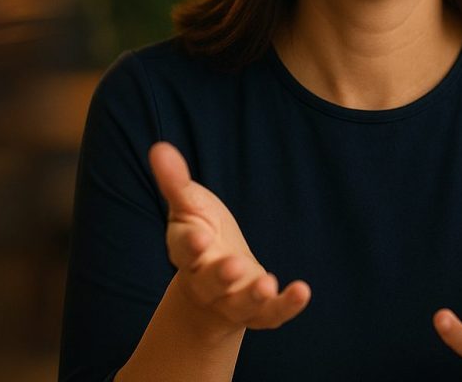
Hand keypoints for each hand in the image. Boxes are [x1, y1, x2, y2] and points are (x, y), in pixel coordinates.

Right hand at [148, 142, 309, 334]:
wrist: (216, 282)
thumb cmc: (201, 233)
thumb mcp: (189, 206)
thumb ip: (175, 181)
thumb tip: (159, 147)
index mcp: (187, 254)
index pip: (183, 252)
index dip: (189, 246)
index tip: (198, 237)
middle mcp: (206, 282)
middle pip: (210, 283)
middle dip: (220, 275)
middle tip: (234, 266)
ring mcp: (232, 299)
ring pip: (239, 304)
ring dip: (253, 296)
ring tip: (267, 284)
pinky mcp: (258, 310)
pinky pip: (271, 314)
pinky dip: (287, 305)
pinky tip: (302, 291)